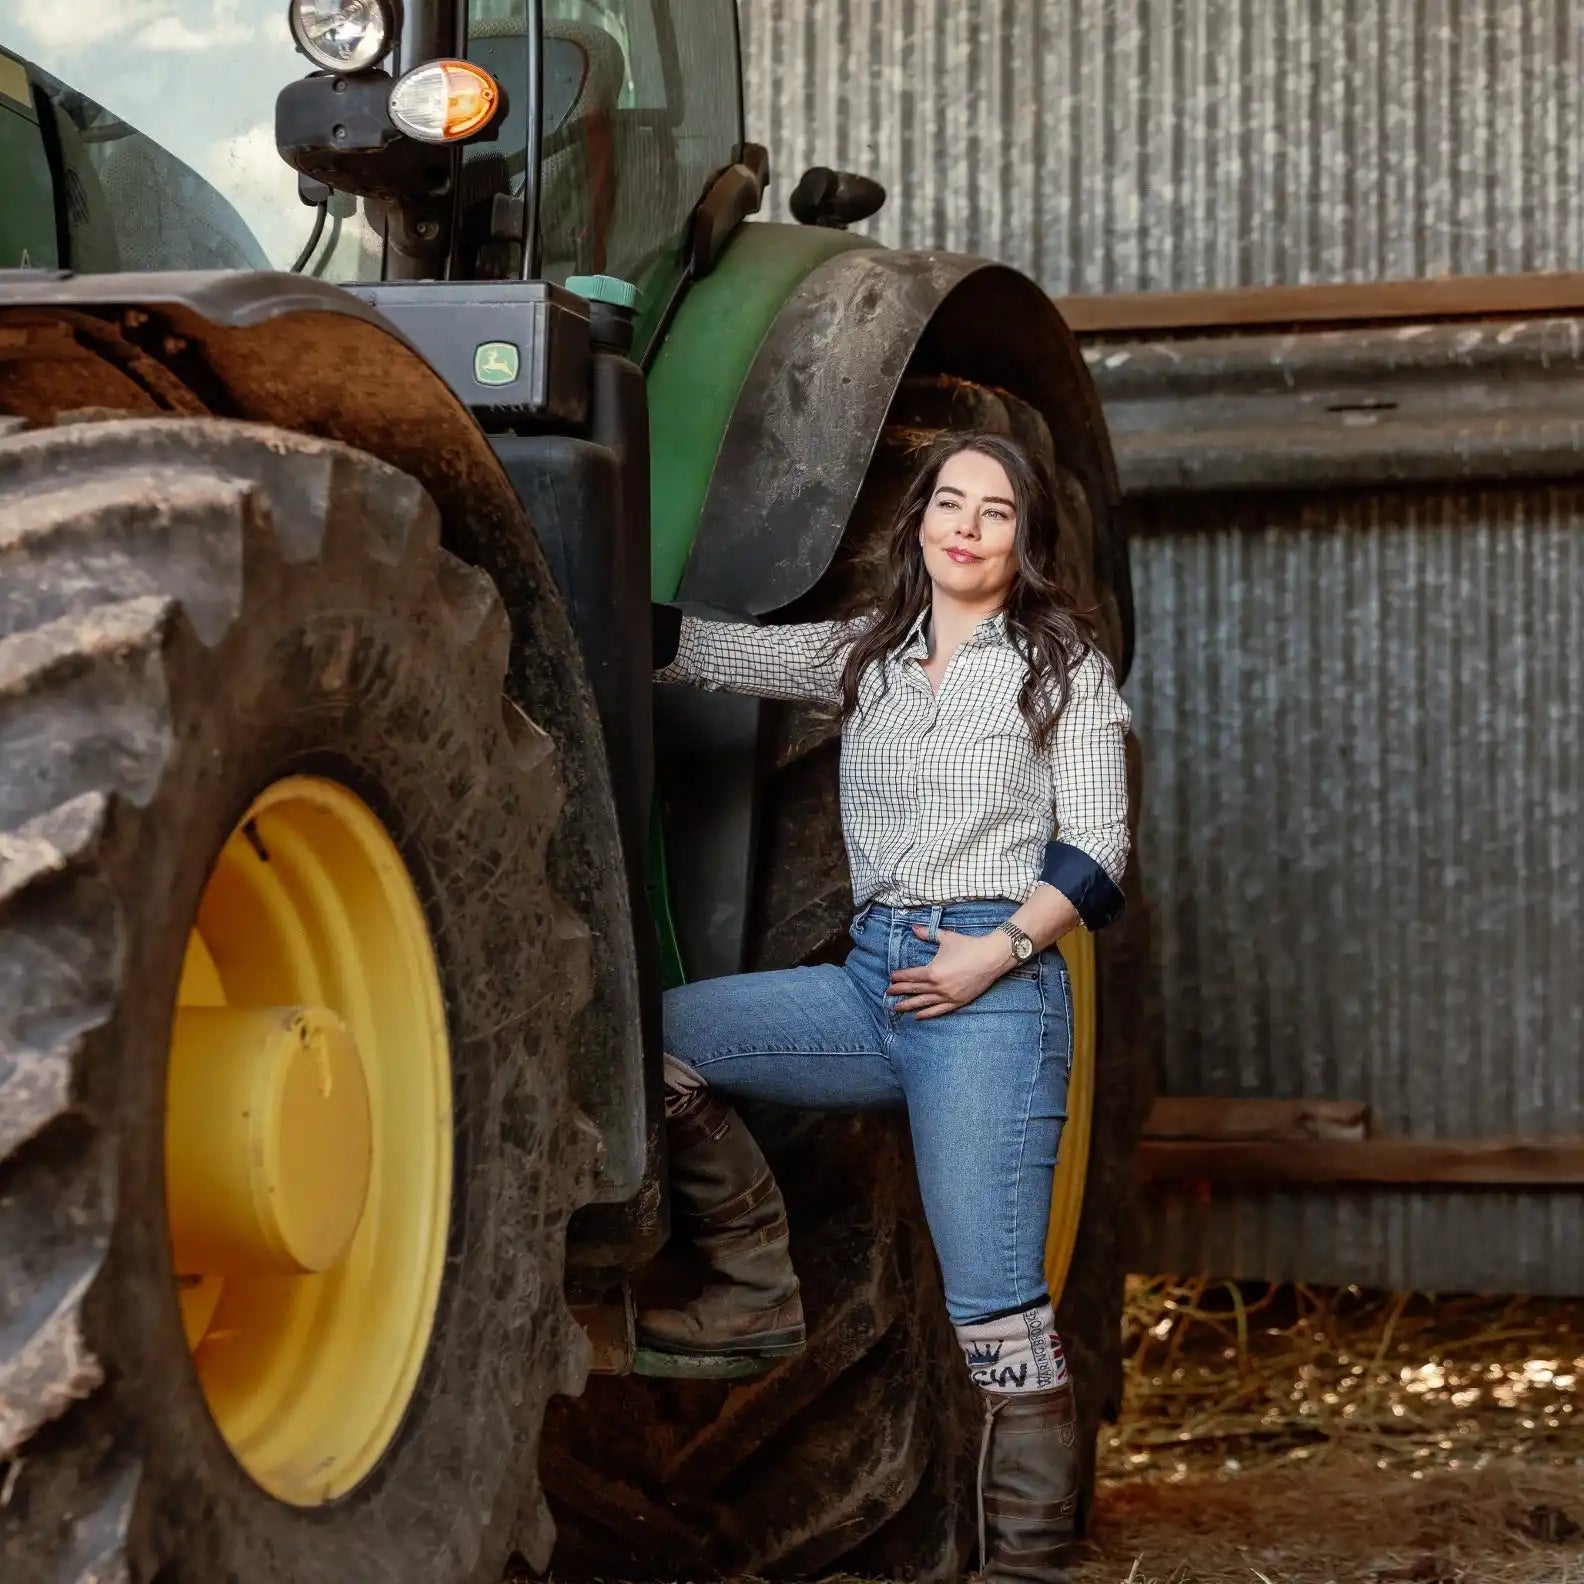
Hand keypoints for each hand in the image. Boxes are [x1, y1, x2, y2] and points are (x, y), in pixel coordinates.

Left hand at [887, 926, 1013, 1018]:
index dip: (900, 977)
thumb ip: (927, 933)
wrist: (991, 957)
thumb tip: (913, 927)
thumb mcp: (946, 938)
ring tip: (896, 1008)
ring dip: (909, 1005)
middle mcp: (938, 986)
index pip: (911, 976)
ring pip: (923, 1003)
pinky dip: (927, 1014)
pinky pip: (938, 1010)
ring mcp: (948, 996)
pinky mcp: (957, 1002)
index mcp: (933, 971)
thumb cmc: (968, 946)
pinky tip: (918, 1016)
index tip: (891, 978)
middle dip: (900, 991)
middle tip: (888, 993)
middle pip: (914, 990)